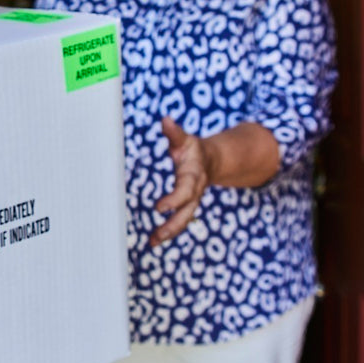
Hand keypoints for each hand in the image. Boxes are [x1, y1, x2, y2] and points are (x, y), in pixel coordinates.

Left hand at [152, 116, 209, 245]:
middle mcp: (194, 191)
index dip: (174, 200)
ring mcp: (192, 201)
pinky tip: (154, 240)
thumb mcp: (185, 140)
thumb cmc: (193, 149)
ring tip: (152, 243)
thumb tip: (165, 119)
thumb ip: (174, 133)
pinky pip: (179, 220)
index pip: (185, 191)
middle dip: (173, 225)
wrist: (211, 160)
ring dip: (169, 232)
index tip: (158, 208)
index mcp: (194, 176)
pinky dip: (168, 231)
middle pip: (187, 212)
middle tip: (156, 236)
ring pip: (184, 220)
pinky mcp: (186, 206)